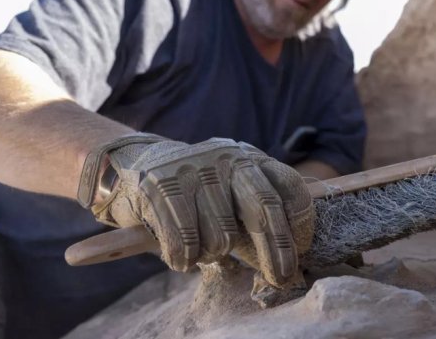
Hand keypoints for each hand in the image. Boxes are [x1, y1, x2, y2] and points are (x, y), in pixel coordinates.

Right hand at [78, 135, 314, 286]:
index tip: (302, 250)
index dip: (300, 221)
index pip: (286, 186)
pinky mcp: (160, 186)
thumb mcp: (230, 193)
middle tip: (282, 277)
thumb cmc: (195, 194)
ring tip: (203, 249)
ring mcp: (193, 169)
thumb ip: (257, 218)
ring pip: (221, 236)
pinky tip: (181, 256)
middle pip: (262, 207)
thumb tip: (286, 262)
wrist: (133, 165)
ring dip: (214, 255)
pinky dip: (185, 259)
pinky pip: (185, 243)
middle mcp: (225, 158)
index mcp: (248, 158)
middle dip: (277, 249)